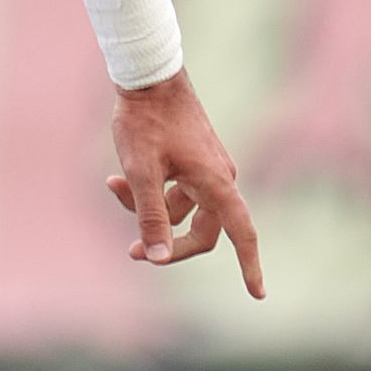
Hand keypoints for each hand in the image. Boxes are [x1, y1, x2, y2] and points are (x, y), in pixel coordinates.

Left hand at [105, 70, 264, 298]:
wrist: (148, 76)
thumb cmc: (146, 121)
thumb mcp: (141, 171)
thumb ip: (151, 215)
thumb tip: (159, 257)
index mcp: (217, 183)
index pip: (242, 234)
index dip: (250, 265)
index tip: (258, 294)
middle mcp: (219, 179)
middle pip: (201, 230)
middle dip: (166, 242)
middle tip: (132, 252)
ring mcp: (206, 169)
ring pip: (180, 209)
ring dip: (146, 208)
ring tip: (112, 187)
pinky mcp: (192, 161)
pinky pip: (173, 190)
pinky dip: (148, 190)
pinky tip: (115, 180)